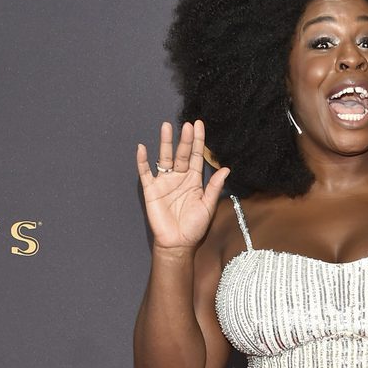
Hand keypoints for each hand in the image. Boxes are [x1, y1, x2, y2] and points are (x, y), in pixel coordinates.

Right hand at [136, 120, 230, 251]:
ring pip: (164, 158)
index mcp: (193, 181)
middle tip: (187, 124)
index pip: (196, 156)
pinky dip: (142, 161)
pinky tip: (142, 149)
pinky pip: (145, 173)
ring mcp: (164, 182)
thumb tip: (225, 169)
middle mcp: (179, 178)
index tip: (198, 125)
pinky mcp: (151, 190)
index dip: (197, 141)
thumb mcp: (207, 206)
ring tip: (166, 127)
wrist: (178, 243)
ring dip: (165, 143)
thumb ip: (214, 187)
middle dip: (184, 139)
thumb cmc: (194, 227)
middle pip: (181, 154)